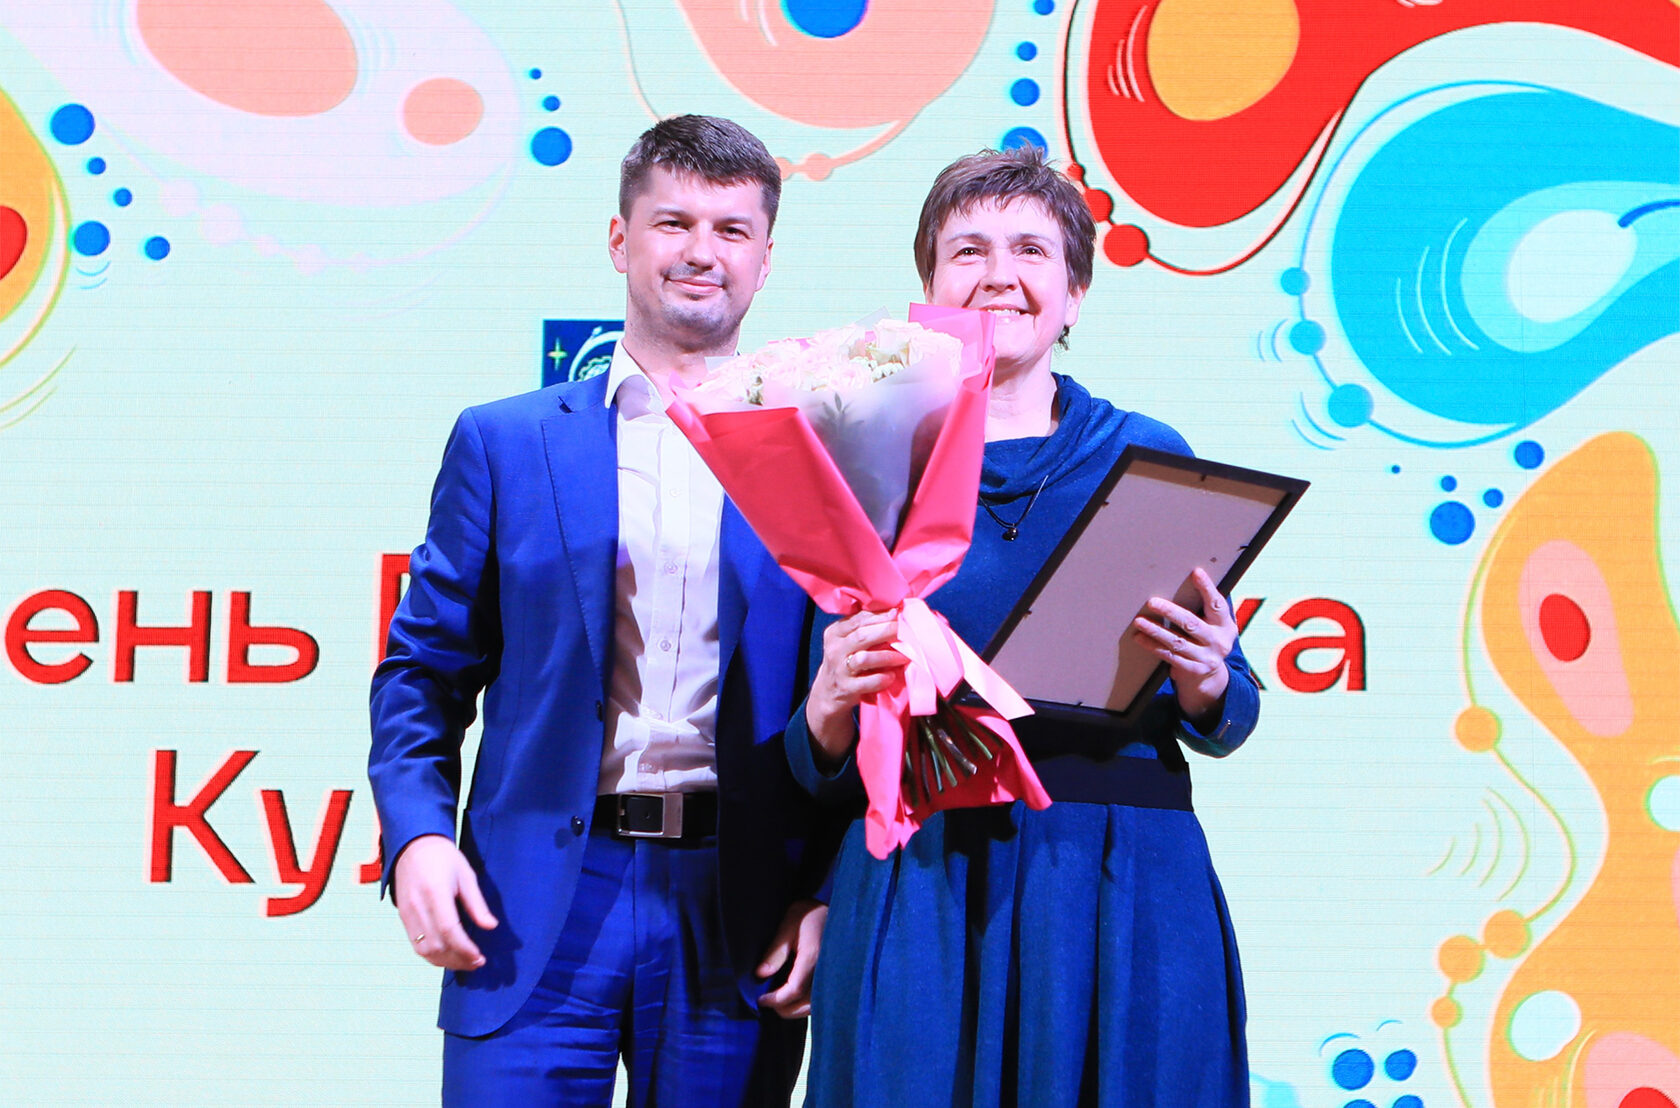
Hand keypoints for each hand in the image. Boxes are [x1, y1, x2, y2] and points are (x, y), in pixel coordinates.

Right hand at [393, 834, 497, 971]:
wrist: (413, 845)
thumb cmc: (443, 857)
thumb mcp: (466, 875)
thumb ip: (476, 903)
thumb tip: (491, 926)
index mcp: (435, 892)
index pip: (449, 930)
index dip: (464, 948)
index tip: (480, 957)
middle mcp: (418, 906)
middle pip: (436, 945)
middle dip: (458, 960)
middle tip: (477, 963)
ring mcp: (407, 914)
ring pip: (424, 950)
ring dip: (445, 962)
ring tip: (465, 963)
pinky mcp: (402, 918)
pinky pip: (416, 945)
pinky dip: (432, 956)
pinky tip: (448, 956)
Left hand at [756, 899, 827, 1018]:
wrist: (839, 909)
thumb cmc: (810, 913)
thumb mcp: (788, 924)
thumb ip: (775, 950)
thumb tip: (760, 974)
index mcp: (813, 957)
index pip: (794, 990)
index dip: (776, 999)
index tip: (761, 1000)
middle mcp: (827, 971)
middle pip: (804, 1005)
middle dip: (784, 1008)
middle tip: (768, 1002)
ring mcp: (834, 976)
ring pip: (814, 1007)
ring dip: (796, 1008)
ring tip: (780, 1000)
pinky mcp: (837, 978)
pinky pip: (822, 1000)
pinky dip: (807, 1004)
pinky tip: (796, 996)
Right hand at [805, 611, 906, 762]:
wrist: (829, 691)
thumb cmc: (846, 660)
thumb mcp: (847, 641)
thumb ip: (864, 627)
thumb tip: (894, 612)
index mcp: (835, 632)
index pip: (858, 619)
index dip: (880, 616)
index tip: (898, 613)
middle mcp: (835, 649)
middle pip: (862, 636)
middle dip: (887, 631)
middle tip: (906, 631)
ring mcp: (839, 669)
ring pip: (864, 658)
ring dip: (887, 656)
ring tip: (904, 656)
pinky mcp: (846, 688)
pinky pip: (866, 682)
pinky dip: (881, 679)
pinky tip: (892, 676)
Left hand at [1132, 567, 1236, 729]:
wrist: (1211, 677)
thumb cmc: (1207, 639)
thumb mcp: (1213, 625)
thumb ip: (1204, 608)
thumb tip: (1188, 578)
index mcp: (1225, 625)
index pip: (1217, 604)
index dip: (1207, 588)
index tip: (1196, 572)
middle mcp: (1218, 642)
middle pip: (1192, 624)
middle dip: (1171, 611)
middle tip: (1152, 601)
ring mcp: (1206, 658)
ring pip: (1177, 642)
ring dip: (1156, 630)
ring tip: (1139, 621)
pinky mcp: (1193, 670)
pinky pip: (1169, 656)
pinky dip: (1153, 646)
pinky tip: (1140, 637)